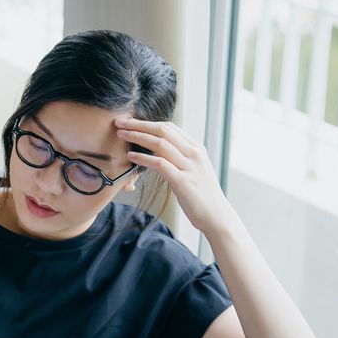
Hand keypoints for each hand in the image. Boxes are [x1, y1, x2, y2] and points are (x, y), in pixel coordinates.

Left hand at [116, 118, 235, 234]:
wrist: (216, 215)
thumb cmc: (201, 195)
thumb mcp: (193, 170)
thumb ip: (180, 158)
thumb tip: (160, 151)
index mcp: (196, 149)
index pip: (170, 127)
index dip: (147, 122)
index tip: (130, 121)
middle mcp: (194, 154)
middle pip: (163, 131)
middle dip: (139, 124)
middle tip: (120, 122)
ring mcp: (189, 166)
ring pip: (160, 144)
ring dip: (138, 137)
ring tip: (121, 135)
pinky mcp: (183, 181)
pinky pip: (160, 164)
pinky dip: (143, 158)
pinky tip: (131, 156)